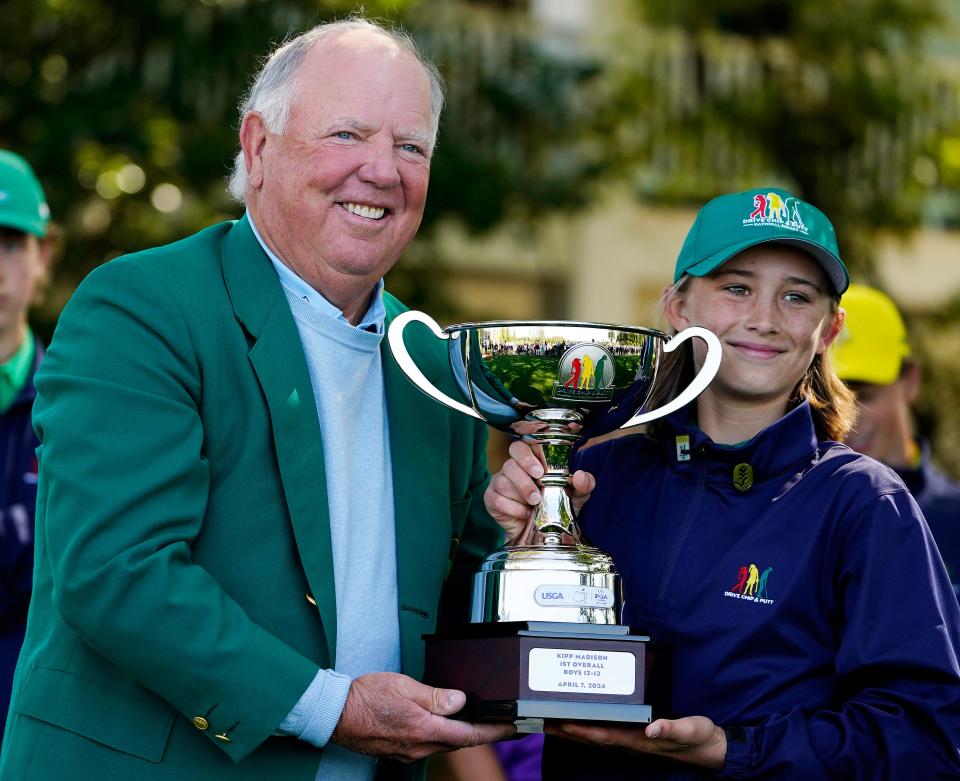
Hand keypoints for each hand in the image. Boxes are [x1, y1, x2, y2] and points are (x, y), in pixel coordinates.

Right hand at [330, 672, 514, 761]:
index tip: (515, 728)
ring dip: (462, 733)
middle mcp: (419, 746)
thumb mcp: (404, 686)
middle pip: (460, 741)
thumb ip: (435, 695)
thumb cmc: (365, 696)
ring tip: (477, 720)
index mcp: (425, 729)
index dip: (496, 732)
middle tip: (502, 722)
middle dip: (483, 732)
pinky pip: (428, 744)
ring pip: (444, 743)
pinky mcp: (399, 751)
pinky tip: (443, 724)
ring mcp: (409, 752)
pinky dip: (442, 734)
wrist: (334, 713)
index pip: (471, 734)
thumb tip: (460, 700)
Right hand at [483, 440, 594, 541]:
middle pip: (509, 464)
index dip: (527, 456)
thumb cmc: (557, 507)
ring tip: (534, 505)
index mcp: (530, 461)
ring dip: (519, 495)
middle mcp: (512, 469)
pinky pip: (495, 499)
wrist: (542, 534)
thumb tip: (580, 476)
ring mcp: (499, 483)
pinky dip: (511, 508)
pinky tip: (523, 514)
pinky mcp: (491, 499)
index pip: (521, 447)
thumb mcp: (576, 496)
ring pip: (501, 482)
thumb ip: (584, 484)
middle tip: (537, 494)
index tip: (539, 471)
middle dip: (523, 480)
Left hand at [545, 715, 726, 769]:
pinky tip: (576, 719)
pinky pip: (605, 730)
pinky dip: (587, 725)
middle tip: (542, 720)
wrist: (709, 748)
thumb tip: (652, 727)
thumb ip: (672, 727)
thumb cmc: (699, 738)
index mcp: (640, 740)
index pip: (605, 735)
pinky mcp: (634, 735)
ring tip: (549, 719)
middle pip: (592, 736)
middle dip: (567, 730)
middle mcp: (631, 742)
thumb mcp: (690, 729)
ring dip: (572, 729)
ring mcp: (631, 740)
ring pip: (595, 735)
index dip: (583, 730)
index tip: (562, 722)